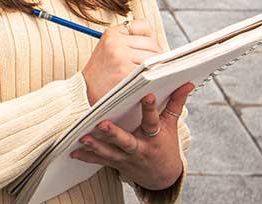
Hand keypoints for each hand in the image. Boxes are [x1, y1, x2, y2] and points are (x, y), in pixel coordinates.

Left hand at [69, 82, 194, 190]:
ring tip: (83, 138)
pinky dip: (87, 157)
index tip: (147, 94)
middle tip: (102, 124)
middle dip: (114, 133)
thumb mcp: (172, 126)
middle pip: (126, 141)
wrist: (162, 178)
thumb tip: (187, 83)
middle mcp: (140, 148)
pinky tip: (73, 152)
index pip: (153, 121)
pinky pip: (100, 161)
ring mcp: (127, 158)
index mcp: (154, 137)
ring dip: (96, 146)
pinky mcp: (117, 164)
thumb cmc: (165, 146)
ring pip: (110, 153)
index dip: (150, 108)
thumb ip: (176, 104)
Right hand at [81, 19, 160, 105]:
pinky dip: (152, 78)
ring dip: (155, 69)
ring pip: (153, 58)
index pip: (144, 26)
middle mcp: (115, 41)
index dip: (149, 39)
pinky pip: (149, 71)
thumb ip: (129, 42)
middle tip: (150, 69)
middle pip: (152, 44)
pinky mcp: (125, 71)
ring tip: (146, 76)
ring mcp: (120, 55)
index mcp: (111, 33)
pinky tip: (145, 83)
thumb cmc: (101, 74)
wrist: (85, 92)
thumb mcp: (108, 49)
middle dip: (156, 57)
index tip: (147, 50)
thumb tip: (159, 46)